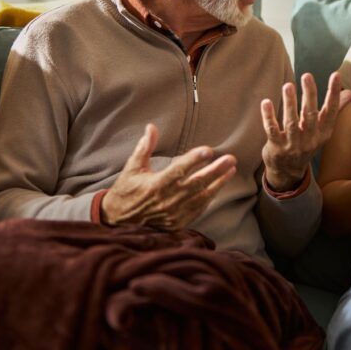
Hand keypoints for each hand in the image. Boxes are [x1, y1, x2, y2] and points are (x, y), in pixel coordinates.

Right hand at [102, 123, 236, 229]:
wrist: (119, 221)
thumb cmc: (126, 191)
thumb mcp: (132, 167)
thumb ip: (144, 147)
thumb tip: (151, 127)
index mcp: (156, 185)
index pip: (179, 170)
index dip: (194, 159)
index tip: (209, 150)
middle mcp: (167, 200)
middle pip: (197, 183)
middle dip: (216, 170)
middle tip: (230, 159)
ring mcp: (174, 213)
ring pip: (202, 197)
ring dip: (218, 183)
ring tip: (231, 170)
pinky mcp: (178, 222)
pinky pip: (198, 209)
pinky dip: (209, 197)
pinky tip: (218, 186)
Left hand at [261, 73, 341, 191]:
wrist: (288, 171)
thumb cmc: (306, 142)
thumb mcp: (322, 130)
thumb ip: (334, 109)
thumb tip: (350, 92)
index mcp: (323, 132)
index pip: (331, 111)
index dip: (334, 93)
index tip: (336, 75)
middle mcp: (310, 139)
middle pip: (310, 115)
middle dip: (309, 95)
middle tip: (307, 76)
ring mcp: (293, 144)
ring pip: (291, 122)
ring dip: (290, 104)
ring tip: (287, 86)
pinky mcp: (277, 147)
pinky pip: (272, 130)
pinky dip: (269, 117)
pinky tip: (266, 102)